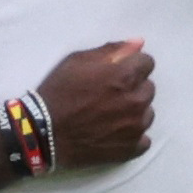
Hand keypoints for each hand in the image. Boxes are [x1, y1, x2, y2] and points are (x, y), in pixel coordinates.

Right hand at [36, 40, 155, 169]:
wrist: (43, 133)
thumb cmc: (59, 92)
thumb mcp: (77, 61)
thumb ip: (112, 50)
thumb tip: (139, 44)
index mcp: (126, 76)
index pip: (147, 63)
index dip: (131, 66)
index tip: (116, 74)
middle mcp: (137, 100)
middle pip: (148, 88)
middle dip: (133, 89)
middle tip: (108, 96)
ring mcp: (136, 127)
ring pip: (146, 113)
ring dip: (133, 112)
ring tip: (109, 117)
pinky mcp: (132, 149)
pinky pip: (143, 139)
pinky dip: (131, 137)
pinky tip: (113, 134)